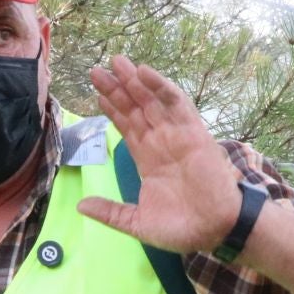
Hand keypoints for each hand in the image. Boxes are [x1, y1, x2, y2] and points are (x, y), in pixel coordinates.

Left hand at [77, 53, 242, 254]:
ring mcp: (177, 135)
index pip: (127, 127)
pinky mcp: (194, 132)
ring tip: (116, 62)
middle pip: (135, 109)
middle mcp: (161, 142)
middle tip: (96, 70)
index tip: (96, 92)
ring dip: (135, 81)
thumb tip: (80, 206)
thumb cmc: (180, 229)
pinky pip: (176, 104)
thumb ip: (110, 212)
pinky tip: (144, 71)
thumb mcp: (136, 222)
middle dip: (116, 89)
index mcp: (148, 159)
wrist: (213, 231)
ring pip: (152, 101)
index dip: (112, 109)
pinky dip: (161, 86)